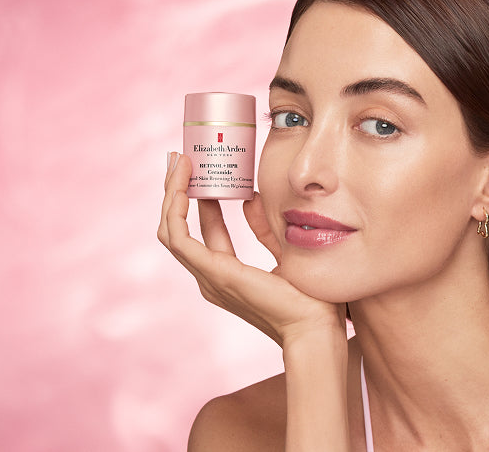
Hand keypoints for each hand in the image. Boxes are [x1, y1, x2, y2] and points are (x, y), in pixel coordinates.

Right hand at [157, 152, 345, 345]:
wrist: (317, 330)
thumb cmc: (310, 301)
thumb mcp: (284, 253)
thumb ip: (264, 230)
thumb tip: (249, 197)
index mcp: (225, 277)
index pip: (202, 233)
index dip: (198, 200)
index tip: (201, 170)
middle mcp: (210, 278)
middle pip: (177, 230)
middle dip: (175, 193)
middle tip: (179, 159)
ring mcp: (209, 278)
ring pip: (172, 232)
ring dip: (171, 195)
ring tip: (178, 163)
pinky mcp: (215, 275)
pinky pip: (181, 239)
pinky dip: (176, 211)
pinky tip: (183, 187)